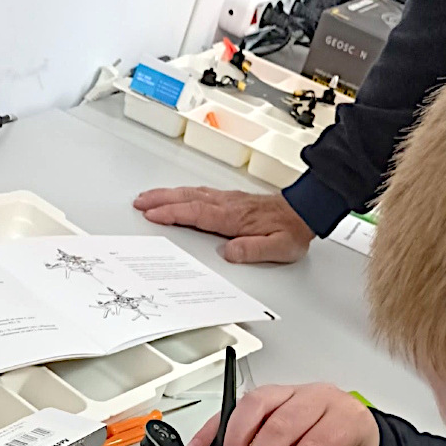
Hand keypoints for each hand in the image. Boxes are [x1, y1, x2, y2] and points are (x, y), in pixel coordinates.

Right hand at [133, 188, 313, 263]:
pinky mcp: (231, 199)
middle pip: (187, 199)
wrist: (305, 211)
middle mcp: (228, 205)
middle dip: (161, 200)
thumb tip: (228, 252)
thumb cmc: (291, 231)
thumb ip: (251, 249)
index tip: (152, 214)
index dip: (172, 213)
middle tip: (139, 202)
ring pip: (191, 193)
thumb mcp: (277, 248)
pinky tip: (176, 195)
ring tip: (148, 197)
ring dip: (168, 194)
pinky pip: (200, 192)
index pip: (196, 213)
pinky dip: (183, 193)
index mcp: (233, 218)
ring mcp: (228, 200)